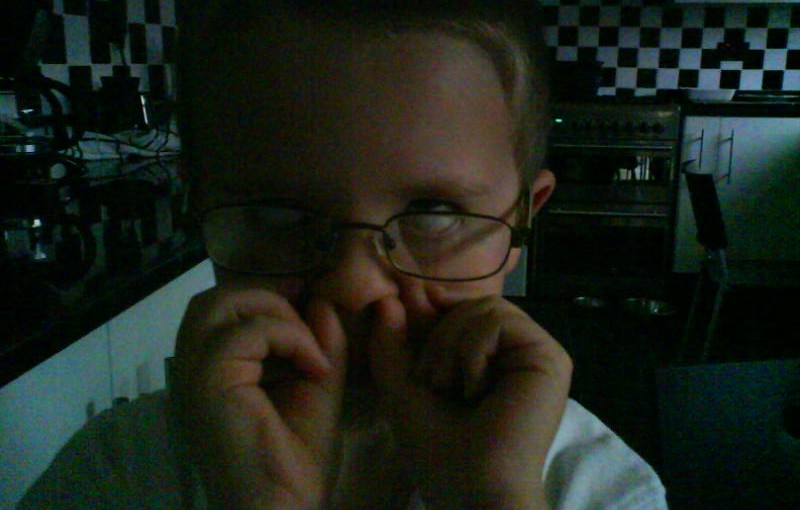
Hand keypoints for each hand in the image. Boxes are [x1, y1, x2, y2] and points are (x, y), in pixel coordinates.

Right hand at [171, 288, 347, 509]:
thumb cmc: (293, 466)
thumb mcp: (315, 392)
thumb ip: (318, 346)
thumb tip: (324, 303)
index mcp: (211, 374)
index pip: (223, 313)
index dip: (266, 303)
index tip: (310, 310)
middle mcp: (192, 369)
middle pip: (214, 299)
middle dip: (267, 299)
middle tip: (309, 319)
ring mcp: (195, 374)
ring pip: (222, 303)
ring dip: (275, 313)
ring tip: (309, 346)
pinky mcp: (209, 381)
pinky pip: (247, 331)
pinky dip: (290, 337)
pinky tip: (315, 367)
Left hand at [369, 295, 571, 509]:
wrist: (472, 491)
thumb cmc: (440, 452)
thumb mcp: (403, 389)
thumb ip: (389, 345)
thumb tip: (385, 299)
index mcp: (495, 360)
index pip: (462, 310)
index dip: (432, 314)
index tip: (412, 337)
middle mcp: (521, 353)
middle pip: (472, 304)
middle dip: (438, 336)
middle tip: (434, 383)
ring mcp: (538, 353)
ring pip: (483, 306)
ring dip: (451, 345)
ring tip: (449, 388)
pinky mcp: (549, 357)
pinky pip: (498, 320)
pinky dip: (471, 350)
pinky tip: (474, 389)